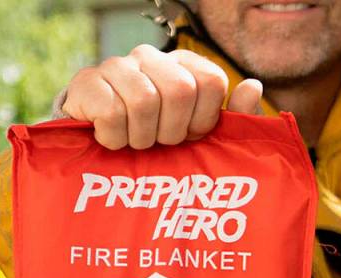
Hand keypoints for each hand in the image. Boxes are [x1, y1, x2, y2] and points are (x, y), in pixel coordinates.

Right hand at [61, 44, 262, 149]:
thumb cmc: (156, 146)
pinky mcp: (87, 82)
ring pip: (144, 101)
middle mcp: (152, 57)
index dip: (203, 120)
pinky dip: (114, 138)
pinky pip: (111, 112)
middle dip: (172, 131)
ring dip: (142, 138)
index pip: (212, 82)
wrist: (100, 158)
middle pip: (180, 90)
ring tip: (135, 143)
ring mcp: (117, 66)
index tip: (189, 137)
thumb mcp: (201, 139)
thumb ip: (234, 118)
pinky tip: (111, 140)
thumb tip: (253, 86)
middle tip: (159, 144)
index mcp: (183, 66)